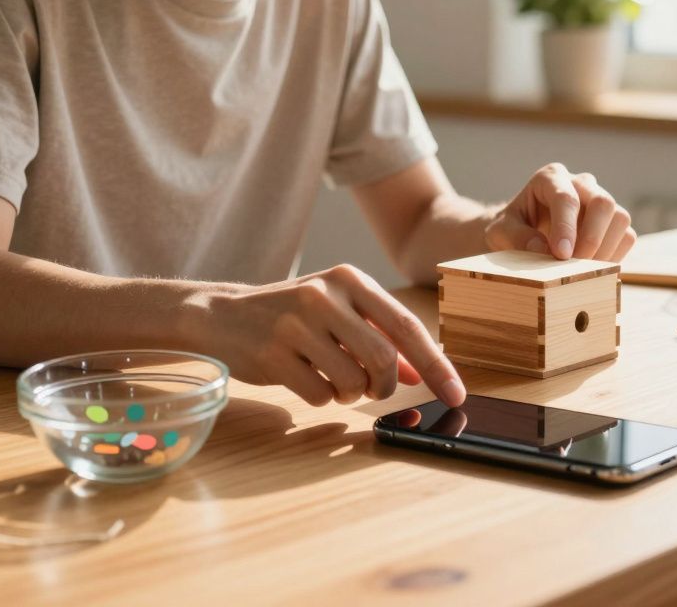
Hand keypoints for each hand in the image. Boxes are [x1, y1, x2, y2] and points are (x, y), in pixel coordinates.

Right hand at [194, 264, 466, 407]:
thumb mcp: (339, 314)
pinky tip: (308, 381)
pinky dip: (323, 398)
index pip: (406, 326)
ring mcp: (295, 324)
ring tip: (334, 381)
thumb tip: (422, 374)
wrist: (221, 315)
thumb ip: (380, 338)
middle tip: (376, 391)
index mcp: (349, 279)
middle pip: (384, 358)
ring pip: (352, 380)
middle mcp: (324, 295)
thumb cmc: (292, 317)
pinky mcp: (272, 353)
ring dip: (351, 393)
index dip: (436, 365)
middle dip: (386, 385)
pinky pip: (319, 394)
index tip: (455, 394)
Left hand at [485, 163, 635, 260]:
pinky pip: (626, 236)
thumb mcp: (500, 232)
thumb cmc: (512, 228)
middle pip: (603, 203)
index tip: (560, 255)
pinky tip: (591, 269)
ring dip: (604, 249)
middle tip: (573, 267)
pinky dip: (614, 256)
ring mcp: (600, 200)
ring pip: (620, 218)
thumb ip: (516, 238)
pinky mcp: (612, 222)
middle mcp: (581, 183)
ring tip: (581, 270)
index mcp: (551, 178)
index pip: (566, 198)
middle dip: (591, 239)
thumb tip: (544, 250)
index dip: (566, 228)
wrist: (523, 232)